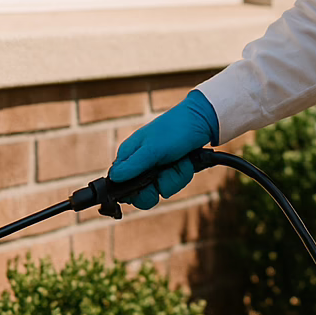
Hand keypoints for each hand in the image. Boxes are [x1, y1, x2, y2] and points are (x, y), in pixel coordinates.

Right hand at [108, 91, 219, 209]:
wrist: (202, 121)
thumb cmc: (174, 130)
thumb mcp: (152, 148)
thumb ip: (133, 165)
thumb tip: (113, 179)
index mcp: (128, 156)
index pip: (120, 186)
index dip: (134, 192)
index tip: (148, 186)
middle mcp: (140, 164)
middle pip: (143, 194)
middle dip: (159, 185)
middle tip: (166, 171)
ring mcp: (156, 168)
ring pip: (162, 189)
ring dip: (175, 177)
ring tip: (180, 161)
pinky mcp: (170, 169)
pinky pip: (174, 183)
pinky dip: (182, 174)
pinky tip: (186, 162)